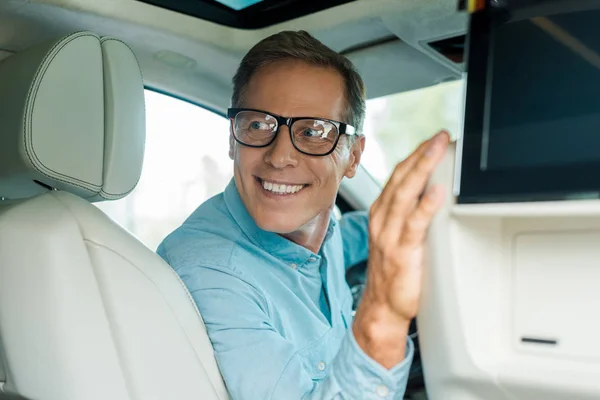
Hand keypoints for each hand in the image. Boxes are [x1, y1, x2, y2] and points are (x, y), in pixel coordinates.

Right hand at [352, 130, 449, 367]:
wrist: (381, 307)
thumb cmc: (394, 270)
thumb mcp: (400, 235)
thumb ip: (412, 213)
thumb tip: (436, 190)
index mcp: (382, 212)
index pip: (398, 175)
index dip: (416, 155)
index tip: (434, 139)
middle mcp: (383, 219)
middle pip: (401, 179)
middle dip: (421, 154)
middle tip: (441, 136)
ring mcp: (389, 235)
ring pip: (404, 194)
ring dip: (423, 169)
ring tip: (439, 150)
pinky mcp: (401, 253)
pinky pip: (414, 225)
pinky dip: (425, 205)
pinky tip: (437, 192)